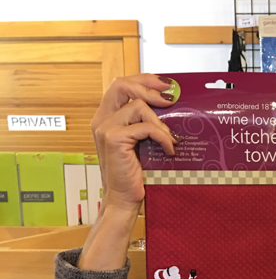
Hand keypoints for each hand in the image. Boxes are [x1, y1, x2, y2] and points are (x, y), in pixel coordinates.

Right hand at [90, 74, 180, 211]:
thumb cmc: (134, 174)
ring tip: (170, 138)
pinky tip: (169, 149)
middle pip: (122, 85)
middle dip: (149, 86)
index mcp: (107, 118)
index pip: (121, 85)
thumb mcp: (141, 143)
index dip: (143, 80)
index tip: (166, 85)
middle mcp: (102, 120)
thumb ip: (146, 124)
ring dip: (161, 121)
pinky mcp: (114, 139)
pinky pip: (145, 127)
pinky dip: (162, 136)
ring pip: (138, 106)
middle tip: (170, 98)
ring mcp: (105, 128)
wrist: (124, 199)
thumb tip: (171, 107)